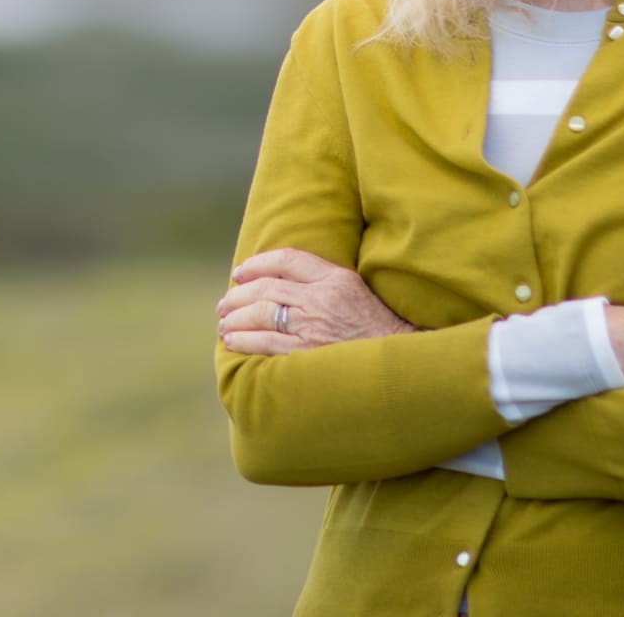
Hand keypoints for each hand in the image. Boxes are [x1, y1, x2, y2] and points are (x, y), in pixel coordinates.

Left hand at [216, 248, 414, 353]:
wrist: (400, 363)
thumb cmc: (376, 329)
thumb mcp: (354, 291)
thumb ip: (322, 280)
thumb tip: (278, 280)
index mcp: (336, 279)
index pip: (288, 259)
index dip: (258, 263)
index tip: (240, 273)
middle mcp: (323, 299)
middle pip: (267, 287)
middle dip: (238, 294)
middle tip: (224, 303)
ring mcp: (315, 327)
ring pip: (261, 314)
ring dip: (236, 318)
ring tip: (223, 323)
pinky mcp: (309, 354)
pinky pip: (266, 343)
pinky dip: (245, 340)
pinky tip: (233, 341)